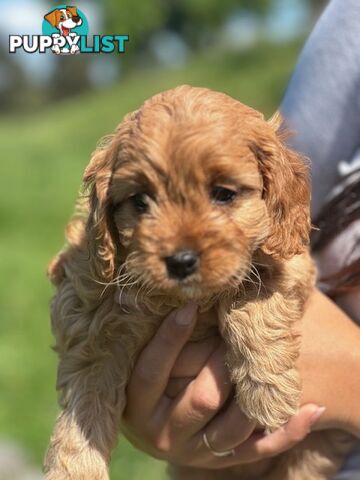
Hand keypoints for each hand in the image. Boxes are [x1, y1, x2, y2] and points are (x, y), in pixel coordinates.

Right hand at [121, 292, 351, 471]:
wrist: (157, 427)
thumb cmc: (152, 383)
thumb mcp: (145, 363)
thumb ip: (162, 340)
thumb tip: (183, 299)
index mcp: (139, 408)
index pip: (151, 371)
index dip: (169, 337)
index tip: (189, 305)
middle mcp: (165, 435)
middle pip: (201, 399)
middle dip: (222, 361)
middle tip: (236, 331)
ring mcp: (198, 452)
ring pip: (234, 425)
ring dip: (253, 390)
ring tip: (266, 357)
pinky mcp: (224, 460)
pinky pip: (261, 448)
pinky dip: (288, 431)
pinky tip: (310, 408)